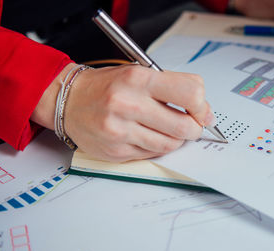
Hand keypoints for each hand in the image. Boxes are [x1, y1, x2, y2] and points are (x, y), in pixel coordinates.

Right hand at [31, 63, 213, 161]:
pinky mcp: (116, 151)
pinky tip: (148, 135)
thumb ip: (173, 88)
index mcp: (138, 78)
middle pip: (184, 126)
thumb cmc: (107, 86)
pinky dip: (157, 146)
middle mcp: (128, 104)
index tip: (202, 111)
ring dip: (176, 139)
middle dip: (195, 128)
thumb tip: (204, 112)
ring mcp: (121, 131)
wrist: (69, 101)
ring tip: (167, 128)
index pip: (190, 92)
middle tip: (192, 125)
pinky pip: (152, 154)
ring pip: (170, 144)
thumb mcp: (139, 73)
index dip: (202, 105)